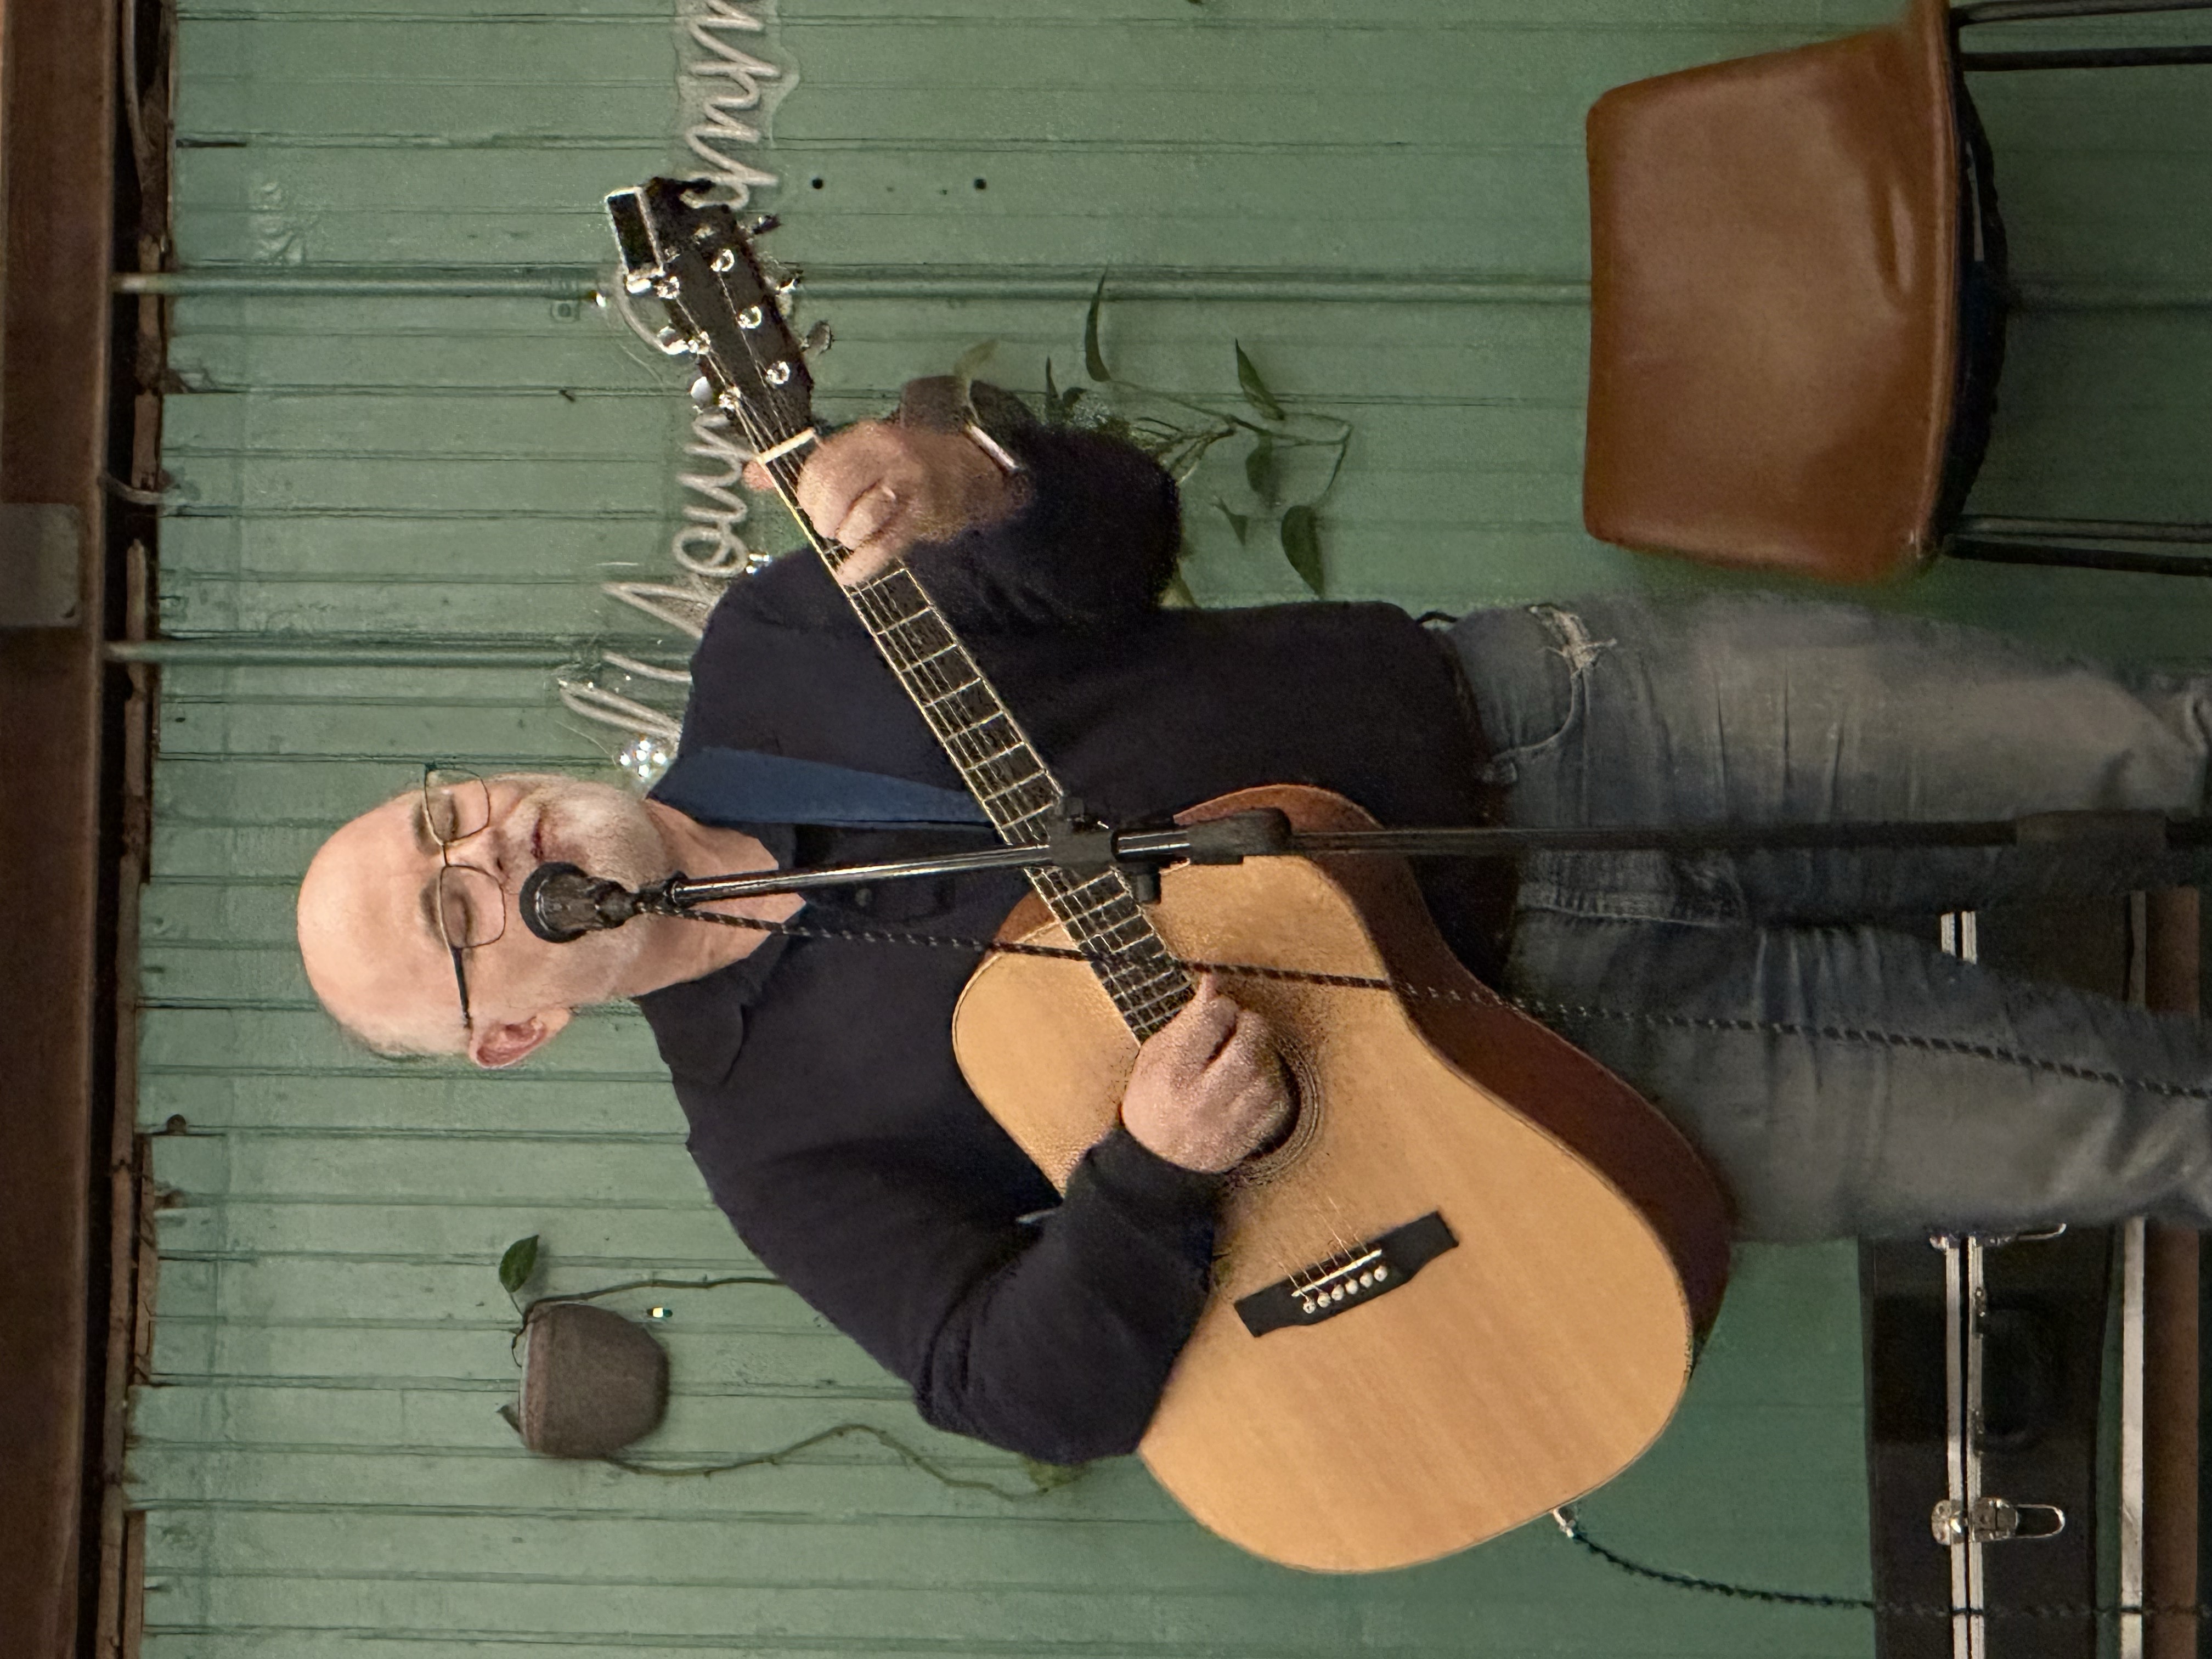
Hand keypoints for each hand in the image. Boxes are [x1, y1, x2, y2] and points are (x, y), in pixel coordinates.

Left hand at [743, 418, 1017, 586]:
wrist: (966, 470)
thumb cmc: (901, 468)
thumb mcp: (857, 457)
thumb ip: (806, 467)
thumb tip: (751, 476)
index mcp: (863, 437)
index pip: (821, 464)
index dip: (806, 494)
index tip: (811, 509)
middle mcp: (886, 455)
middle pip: (838, 487)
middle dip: (823, 518)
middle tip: (827, 530)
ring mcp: (908, 484)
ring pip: (864, 515)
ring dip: (846, 537)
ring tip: (847, 540)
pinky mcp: (925, 514)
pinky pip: (888, 543)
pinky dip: (863, 564)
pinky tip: (848, 574)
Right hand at [1120, 975, 1291, 1172]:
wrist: (1156, 1162)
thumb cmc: (1152, 1101)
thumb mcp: (1156, 1056)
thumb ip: (1186, 1020)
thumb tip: (1212, 984)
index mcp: (1171, 1073)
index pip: (1210, 1020)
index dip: (1221, 1006)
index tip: (1220, 1009)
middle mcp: (1200, 1098)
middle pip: (1246, 1048)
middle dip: (1252, 1026)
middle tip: (1245, 1025)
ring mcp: (1226, 1122)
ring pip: (1266, 1076)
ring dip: (1263, 1056)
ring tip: (1247, 1054)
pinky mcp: (1245, 1139)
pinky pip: (1276, 1104)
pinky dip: (1271, 1085)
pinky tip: (1254, 1082)